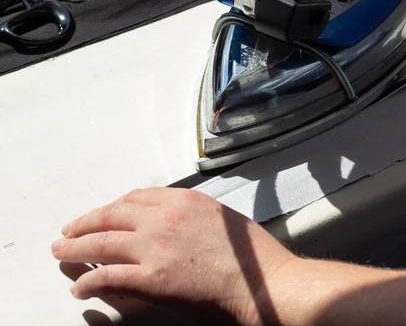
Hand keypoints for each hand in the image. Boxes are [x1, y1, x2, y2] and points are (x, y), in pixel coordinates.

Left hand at [51, 188, 296, 324]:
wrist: (263, 283)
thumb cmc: (252, 255)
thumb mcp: (222, 219)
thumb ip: (192, 214)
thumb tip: (172, 219)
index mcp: (184, 200)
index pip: (135, 197)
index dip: (113, 206)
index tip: (103, 214)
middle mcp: (164, 217)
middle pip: (110, 215)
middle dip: (84, 222)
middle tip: (68, 231)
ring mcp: (155, 247)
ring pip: (101, 242)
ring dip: (75, 248)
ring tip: (61, 252)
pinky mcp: (151, 279)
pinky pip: (107, 276)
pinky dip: (88, 282)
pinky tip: (80, 288)